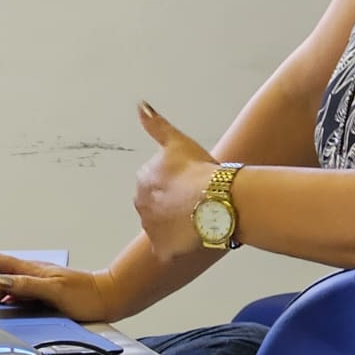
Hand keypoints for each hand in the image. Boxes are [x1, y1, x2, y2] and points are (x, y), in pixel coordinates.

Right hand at [0, 254, 115, 319]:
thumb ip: (28, 286)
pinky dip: (5, 308)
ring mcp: (36, 287)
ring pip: (6, 292)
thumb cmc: (87, 294)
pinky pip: (17, 301)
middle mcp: (31, 276)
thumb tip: (1, 282)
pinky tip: (3, 320)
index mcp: (31, 270)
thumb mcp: (55, 290)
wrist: (108, 298)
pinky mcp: (42, 298)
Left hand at [133, 100, 219, 261]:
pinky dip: (178, 245)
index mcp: (144, 179)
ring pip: (162, 226)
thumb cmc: (199, 170)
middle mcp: (141, 204)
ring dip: (175, 223)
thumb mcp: (176, 140)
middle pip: (156, 204)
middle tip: (195, 200)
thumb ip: (156, 124)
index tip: (191, 181)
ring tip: (198, 217)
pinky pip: (168, 249)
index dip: (176, 181)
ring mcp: (150, 228)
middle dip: (172, 203)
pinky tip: (194, 236)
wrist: (215, 201)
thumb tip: (140, 106)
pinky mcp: (162, 249)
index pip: (156, 181)